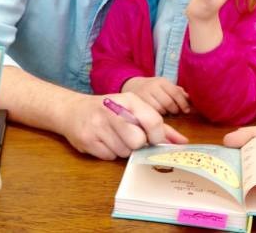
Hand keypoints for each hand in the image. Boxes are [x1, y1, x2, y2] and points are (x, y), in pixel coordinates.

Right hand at [59, 91, 187, 159]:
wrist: (73, 110)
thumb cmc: (110, 110)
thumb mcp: (133, 109)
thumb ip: (158, 125)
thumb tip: (182, 143)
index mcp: (129, 99)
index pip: (153, 121)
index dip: (157, 137)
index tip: (152, 139)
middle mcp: (113, 110)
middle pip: (138, 141)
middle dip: (136, 143)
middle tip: (128, 136)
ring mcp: (98, 125)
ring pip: (124, 152)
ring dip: (122, 149)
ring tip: (113, 136)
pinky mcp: (87, 140)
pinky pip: (109, 157)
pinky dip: (109, 153)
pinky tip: (103, 141)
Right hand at [122, 76, 189, 114]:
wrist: (132, 85)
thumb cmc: (153, 88)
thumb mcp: (165, 86)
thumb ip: (177, 91)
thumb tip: (189, 98)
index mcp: (161, 81)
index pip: (175, 92)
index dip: (183, 103)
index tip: (186, 110)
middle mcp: (152, 86)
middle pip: (168, 102)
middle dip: (174, 109)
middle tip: (175, 112)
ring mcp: (144, 95)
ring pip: (159, 109)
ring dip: (165, 113)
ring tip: (165, 112)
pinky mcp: (137, 103)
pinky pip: (150, 113)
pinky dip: (156, 115)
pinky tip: (156, 114)